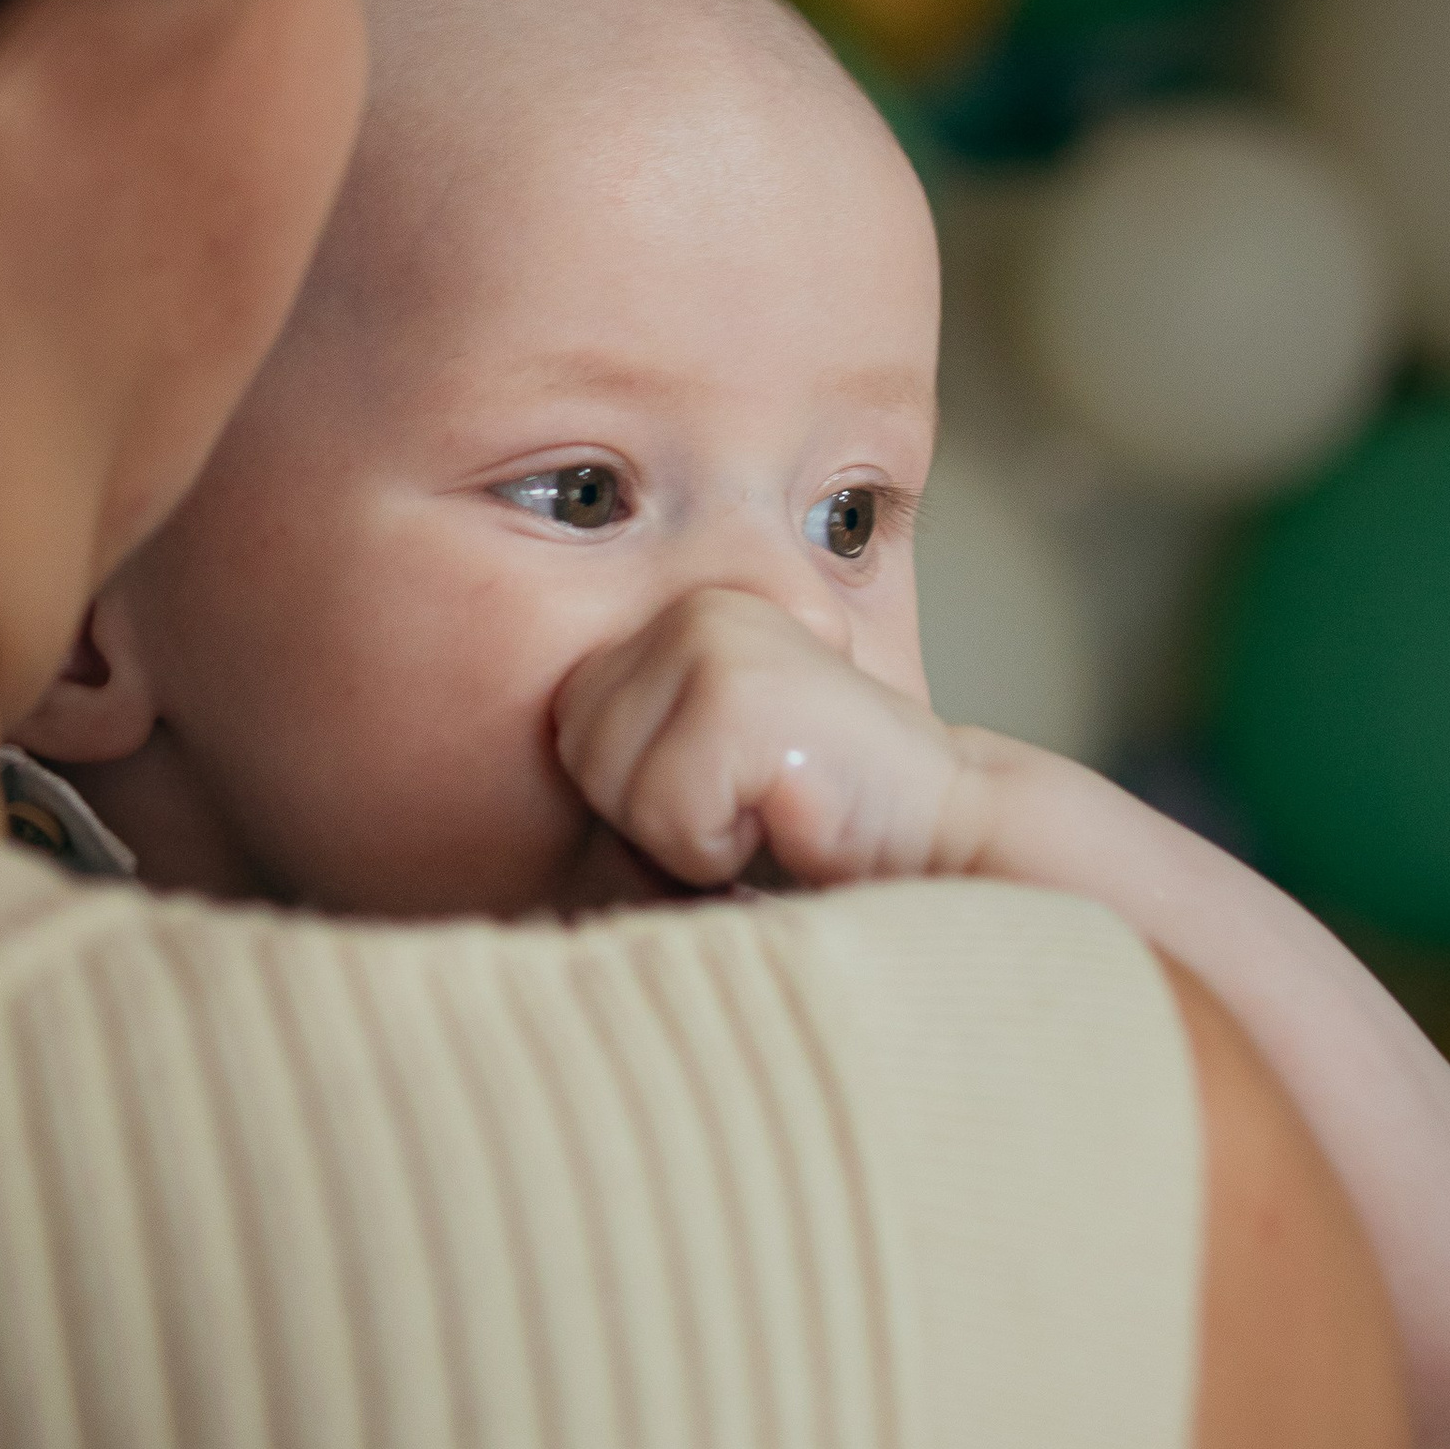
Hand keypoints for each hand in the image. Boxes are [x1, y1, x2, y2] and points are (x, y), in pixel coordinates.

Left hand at [553, 587, 967, 895]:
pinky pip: (662, 804)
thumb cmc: (816, 834)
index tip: (726, 799)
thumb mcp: (703, 782)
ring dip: (685, 829)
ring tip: (772, 806)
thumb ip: (623, 770)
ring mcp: (718, 632)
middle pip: (577, 746)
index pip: (572, 726)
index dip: (636, 796)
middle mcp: (692, 605)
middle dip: (651, 811)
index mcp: (677, 619)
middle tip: (751, 807)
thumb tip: (497, 817)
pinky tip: (793, 816)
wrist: (952, 842)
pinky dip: (716, 843)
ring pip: (607, 772)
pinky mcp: (740, 683)